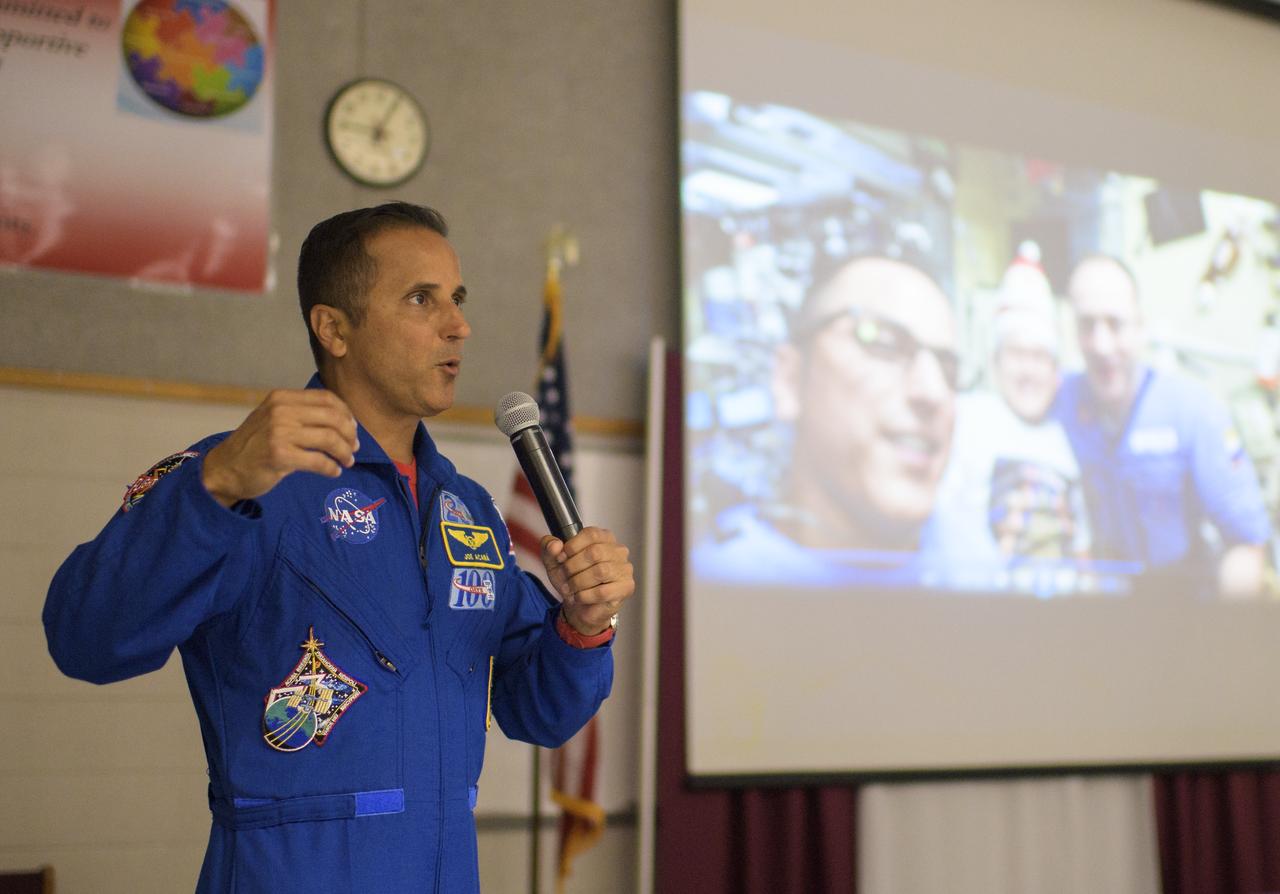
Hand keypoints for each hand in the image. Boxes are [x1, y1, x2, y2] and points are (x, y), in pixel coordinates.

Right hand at [201, 389, 358, 506]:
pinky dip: (331, 468)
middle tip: (354, 448)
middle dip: (350, 434)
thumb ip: (301, 414)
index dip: (346, 414)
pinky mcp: (279, 456)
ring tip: (347, 461)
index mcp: (282, 398)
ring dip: (344, 452)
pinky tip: (333, 472)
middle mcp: (281, 411)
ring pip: (329, 439)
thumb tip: (344, 420)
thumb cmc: (255, 445)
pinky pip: (319, 461)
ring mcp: (279, 433)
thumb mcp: (274, 418)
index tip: (352, 429)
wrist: (225, 468)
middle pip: (333, 418)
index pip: (327, 399)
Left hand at [540, 527, 633, 634]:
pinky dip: (585, 596)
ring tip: (570, 588)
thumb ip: (549, 547)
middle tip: (564, 576)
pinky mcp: (626, 588)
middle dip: (573, 566)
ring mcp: (625, 569)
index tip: (560, 558)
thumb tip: (555, 545)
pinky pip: (603, 592)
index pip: (591, 534)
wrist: (580, 605)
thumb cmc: (572, 578)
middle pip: (595, 552)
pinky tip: (579, 597)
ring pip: (600, 572)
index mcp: (603, 537)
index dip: (572, 546)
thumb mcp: (554, 561)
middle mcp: (618, 550)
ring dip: (578, 582)